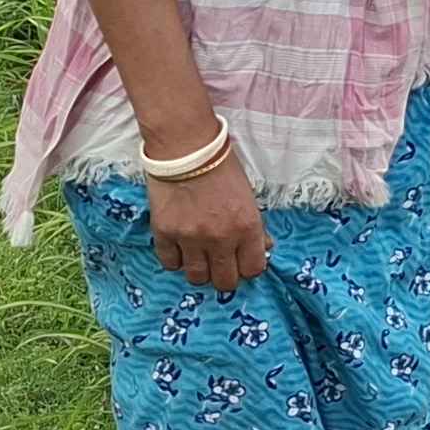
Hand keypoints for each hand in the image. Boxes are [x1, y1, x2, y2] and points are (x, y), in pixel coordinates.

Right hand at [150, 157, 271, 290]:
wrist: (185, 147)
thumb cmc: (220, 166)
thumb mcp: (248, 195)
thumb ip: (255, 226)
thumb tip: (264, 247)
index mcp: (247, 226)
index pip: (253, 270)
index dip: (248, 268)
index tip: (242, 262)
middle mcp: (221, 238)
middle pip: (225, 281)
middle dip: (225, 275)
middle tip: (220, 263)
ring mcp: (191, 238)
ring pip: (197, 278)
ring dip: (200, 270)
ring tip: (199, 255)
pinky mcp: (165, 234)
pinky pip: (171, 263)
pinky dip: (176, 259)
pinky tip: (180, 246)